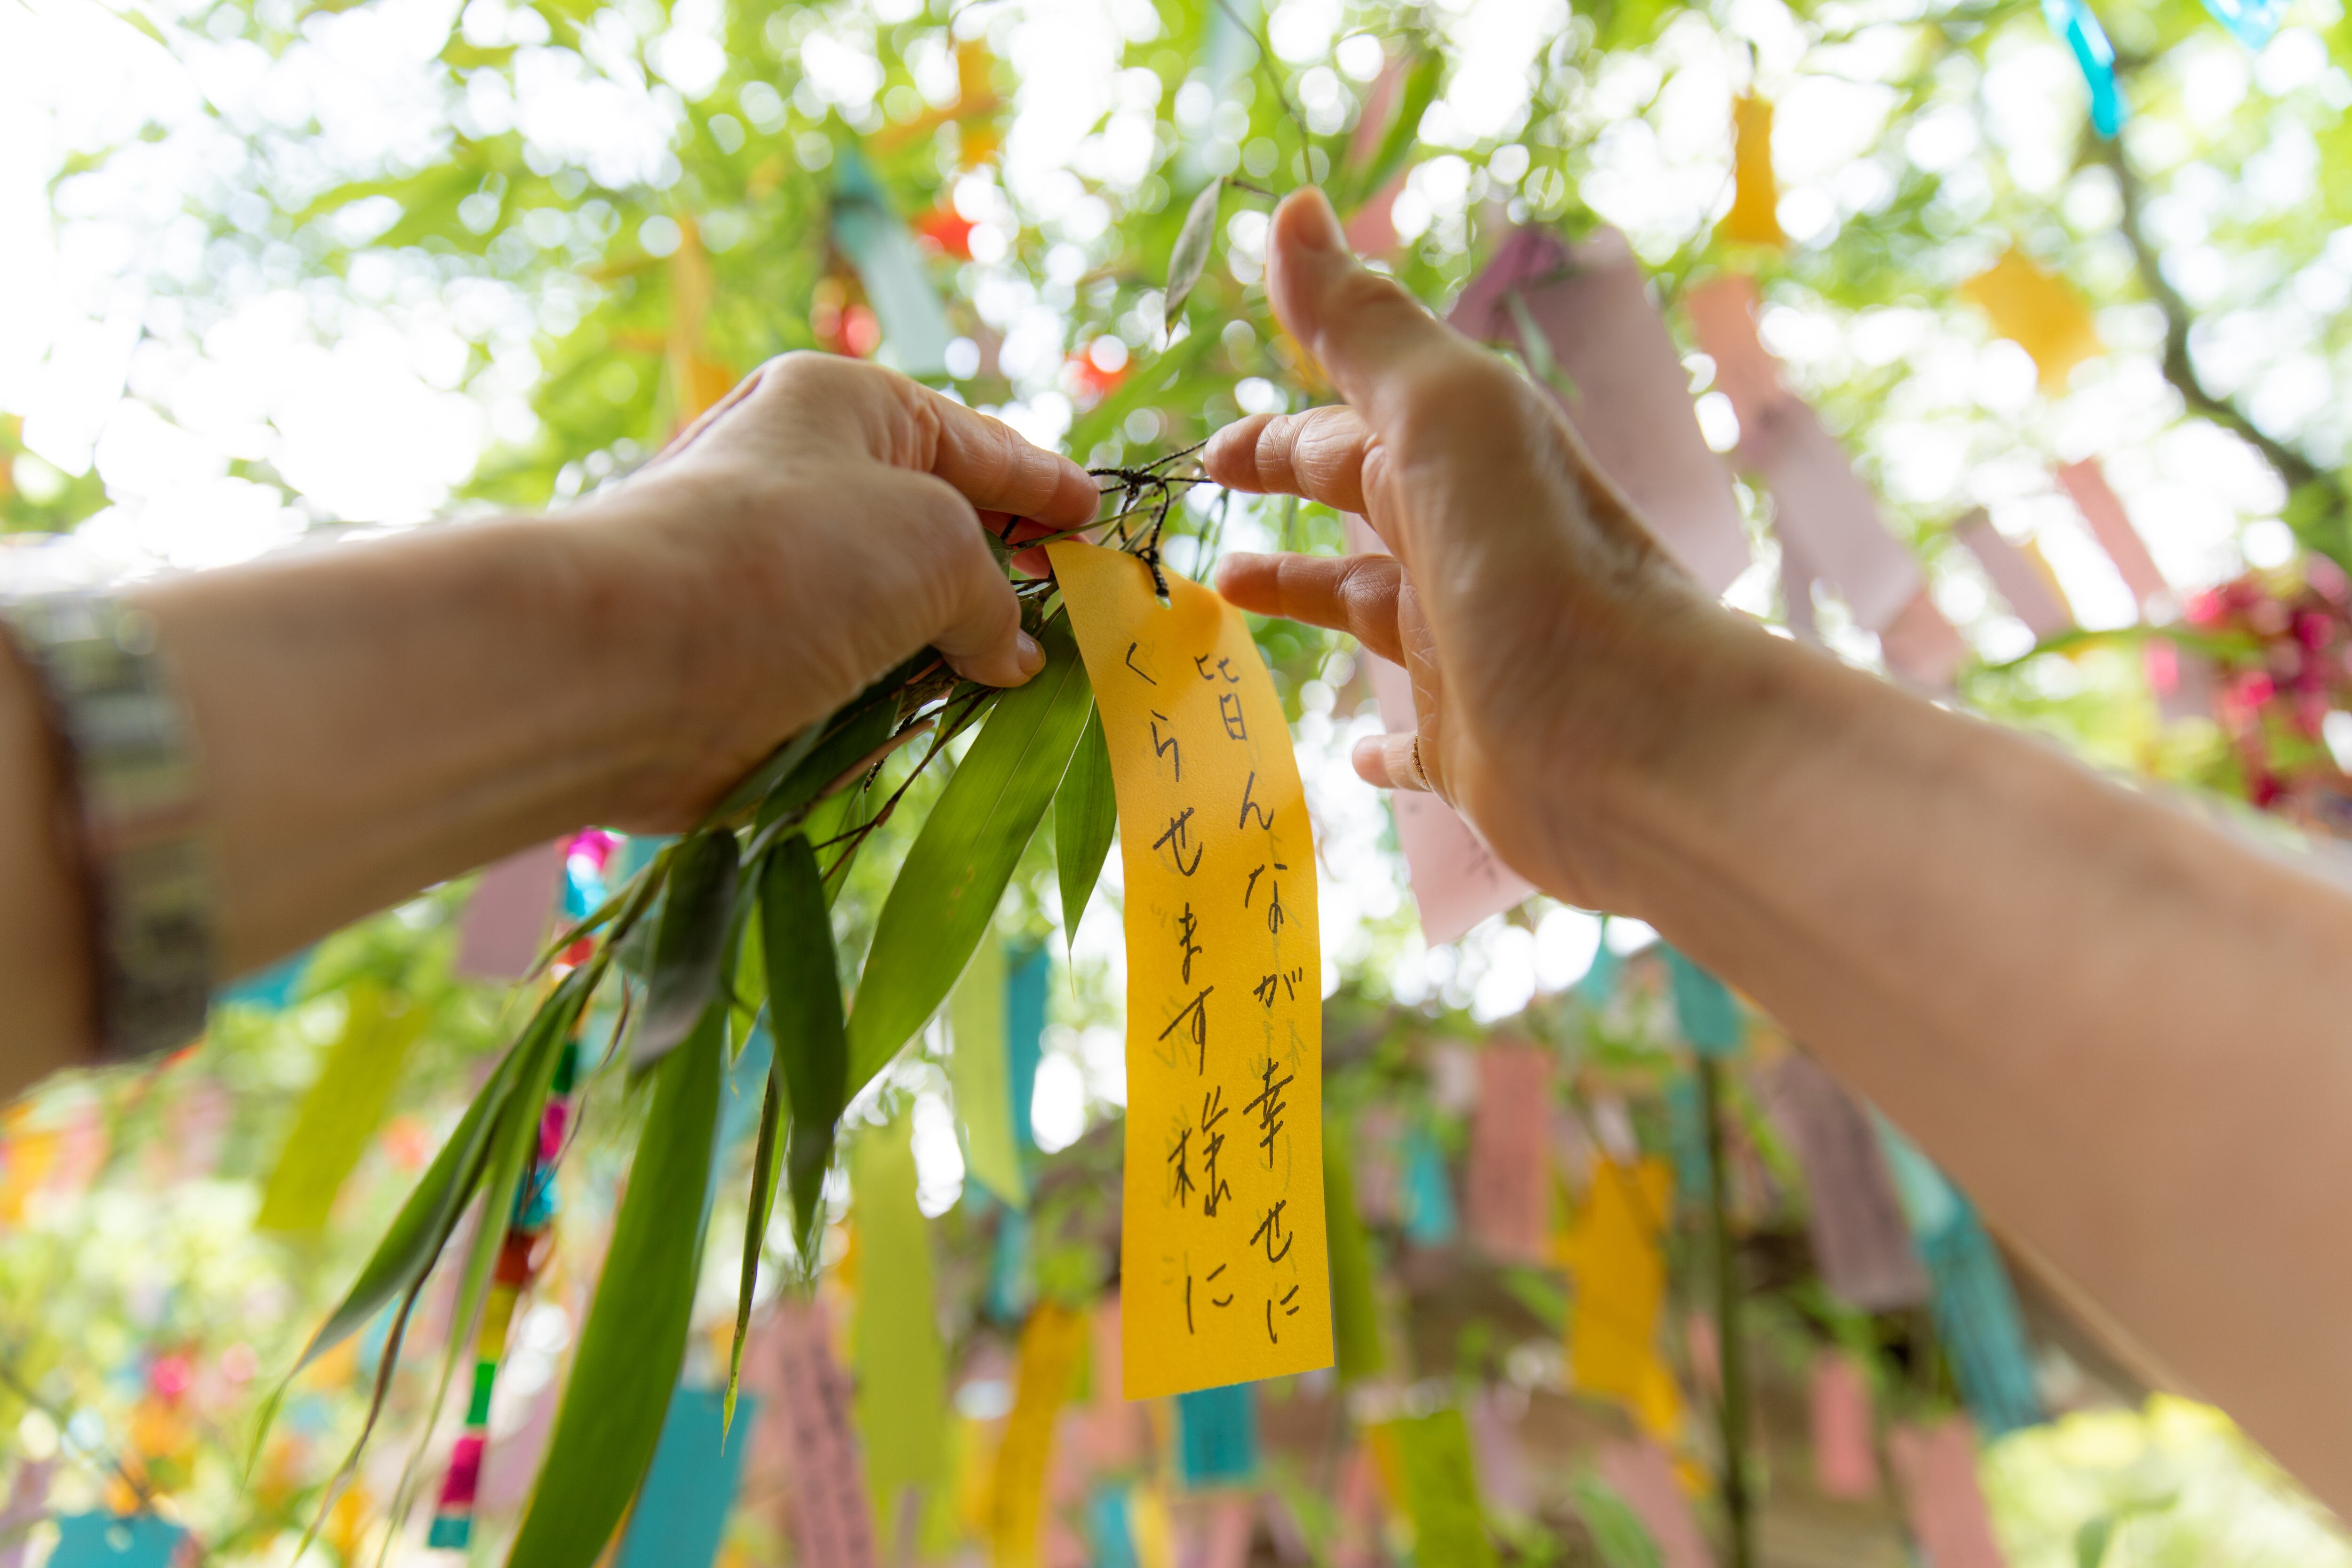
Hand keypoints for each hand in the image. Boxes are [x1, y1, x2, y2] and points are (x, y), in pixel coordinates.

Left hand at [567, 352, 1097, 828]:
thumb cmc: (790, 563)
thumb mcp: (937, 546)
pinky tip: (920, 726)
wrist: (625, 665)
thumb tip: (1009, 655)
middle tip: (1070, 611)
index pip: (974, 443)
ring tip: (1007, 682)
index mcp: (844, 410)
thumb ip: (995, 597)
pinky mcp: (754, 671)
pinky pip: (852, 688)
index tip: (1097, 518)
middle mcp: (802, 484)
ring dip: (946, 658)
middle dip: (1002, 577)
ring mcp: (776, 583)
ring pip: (898, 621)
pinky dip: (888, 712)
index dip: (1042, 482)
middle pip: (934, 533)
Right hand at [1204, 189, 1757, 909]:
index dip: (1276, 431)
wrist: (1644, 739)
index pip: (1350, 430)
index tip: (1211, 447)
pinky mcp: (1473, 753)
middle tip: (1210, 495)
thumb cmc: (1541, 567)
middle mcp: (1462, 551)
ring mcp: (1465, 654)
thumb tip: (1291, 211)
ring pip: (1369, 612)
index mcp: (1456, 466)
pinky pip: (1413, 745)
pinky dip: (1378, 747)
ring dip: (1308, 595)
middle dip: (1292, 486)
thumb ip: (1365, 328)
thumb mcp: (1446, 418)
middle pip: (1362, 504)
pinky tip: (1352, 757)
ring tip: (1227, 596)